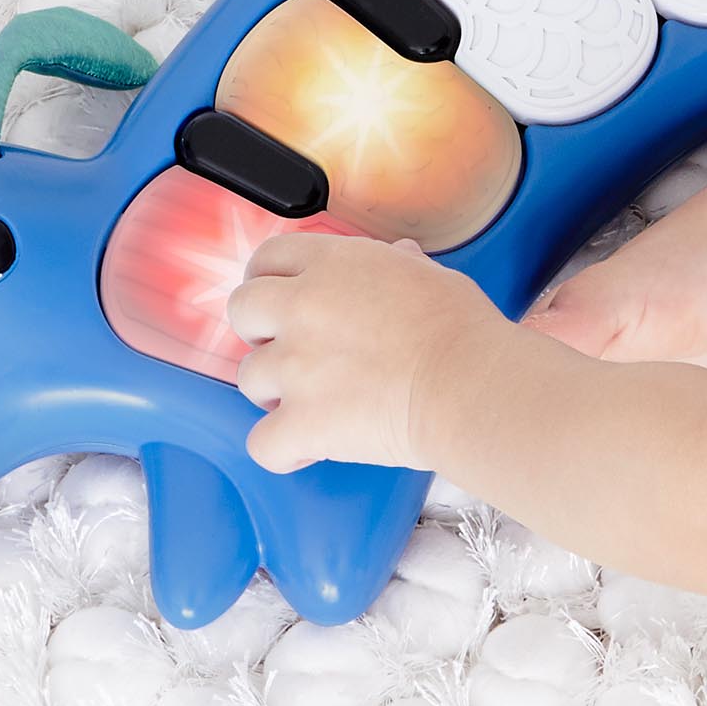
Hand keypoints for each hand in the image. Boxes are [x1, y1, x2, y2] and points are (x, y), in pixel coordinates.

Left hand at [227, 229, 500, 475]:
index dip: (269, 280)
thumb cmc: (459, 328)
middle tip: (290, 349)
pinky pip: (260, 443)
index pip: (267, 259)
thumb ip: (399, 262)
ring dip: (273, 391)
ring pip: (247, 377)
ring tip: (310, 401)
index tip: (281, 300)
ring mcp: (294, 367)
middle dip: (258, 330)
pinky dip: (282, 450)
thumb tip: (399, 255)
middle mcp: (301, 308)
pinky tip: (306, 448)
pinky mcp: (300, 422)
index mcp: (331, 266)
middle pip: (241, 310)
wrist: (465, 384)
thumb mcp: (430, 274)